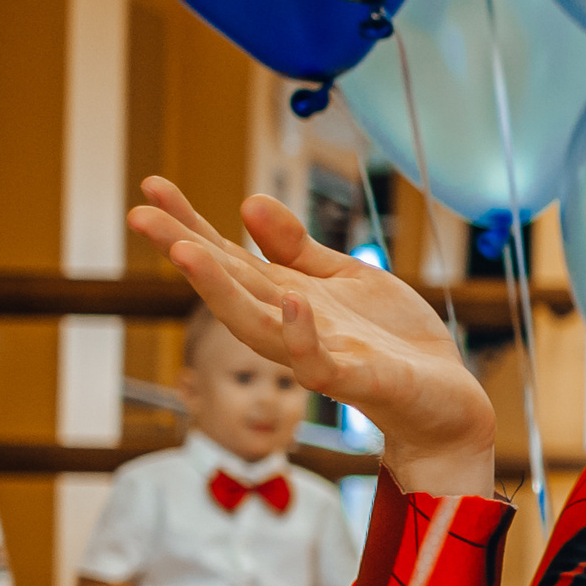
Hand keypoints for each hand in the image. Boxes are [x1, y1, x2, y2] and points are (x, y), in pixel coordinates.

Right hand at [127, 176, 495, 495]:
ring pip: (257, 326)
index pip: (230, 258)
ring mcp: (320, 355)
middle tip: (138, 214)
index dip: (190, 225)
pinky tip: (293, 300)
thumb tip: (247, 202)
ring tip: (186, 251)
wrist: (446, 400)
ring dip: (220, 291)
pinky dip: (302, 334)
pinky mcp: (355, 381)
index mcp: (288, 297)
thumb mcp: (346, 279)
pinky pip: (318, 364)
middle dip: (184, 251)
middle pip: (229, 287)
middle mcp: (291, 326)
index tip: (153, 186)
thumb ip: (298, 249)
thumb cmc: (392, 341)